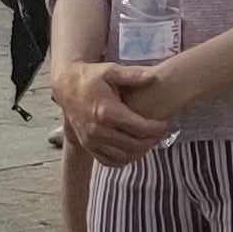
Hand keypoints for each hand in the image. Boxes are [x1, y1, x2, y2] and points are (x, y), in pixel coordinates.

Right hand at [54, 59, 173, 165]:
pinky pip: (108, 161)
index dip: (157, 128)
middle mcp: (98, 130)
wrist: (67, 87)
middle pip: (134, 145)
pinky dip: (123, 159)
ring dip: (140, 152)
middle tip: (161, 132)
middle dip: (152, 140)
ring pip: (123, 157)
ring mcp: (91, 140)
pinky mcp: (87, 145)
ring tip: (149, 140)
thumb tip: (152, 77)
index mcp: (107, 111)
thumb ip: (132, 75)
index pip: (140, 128)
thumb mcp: (110, 70)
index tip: (166, 123)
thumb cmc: (91, 77)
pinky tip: (133, 150)